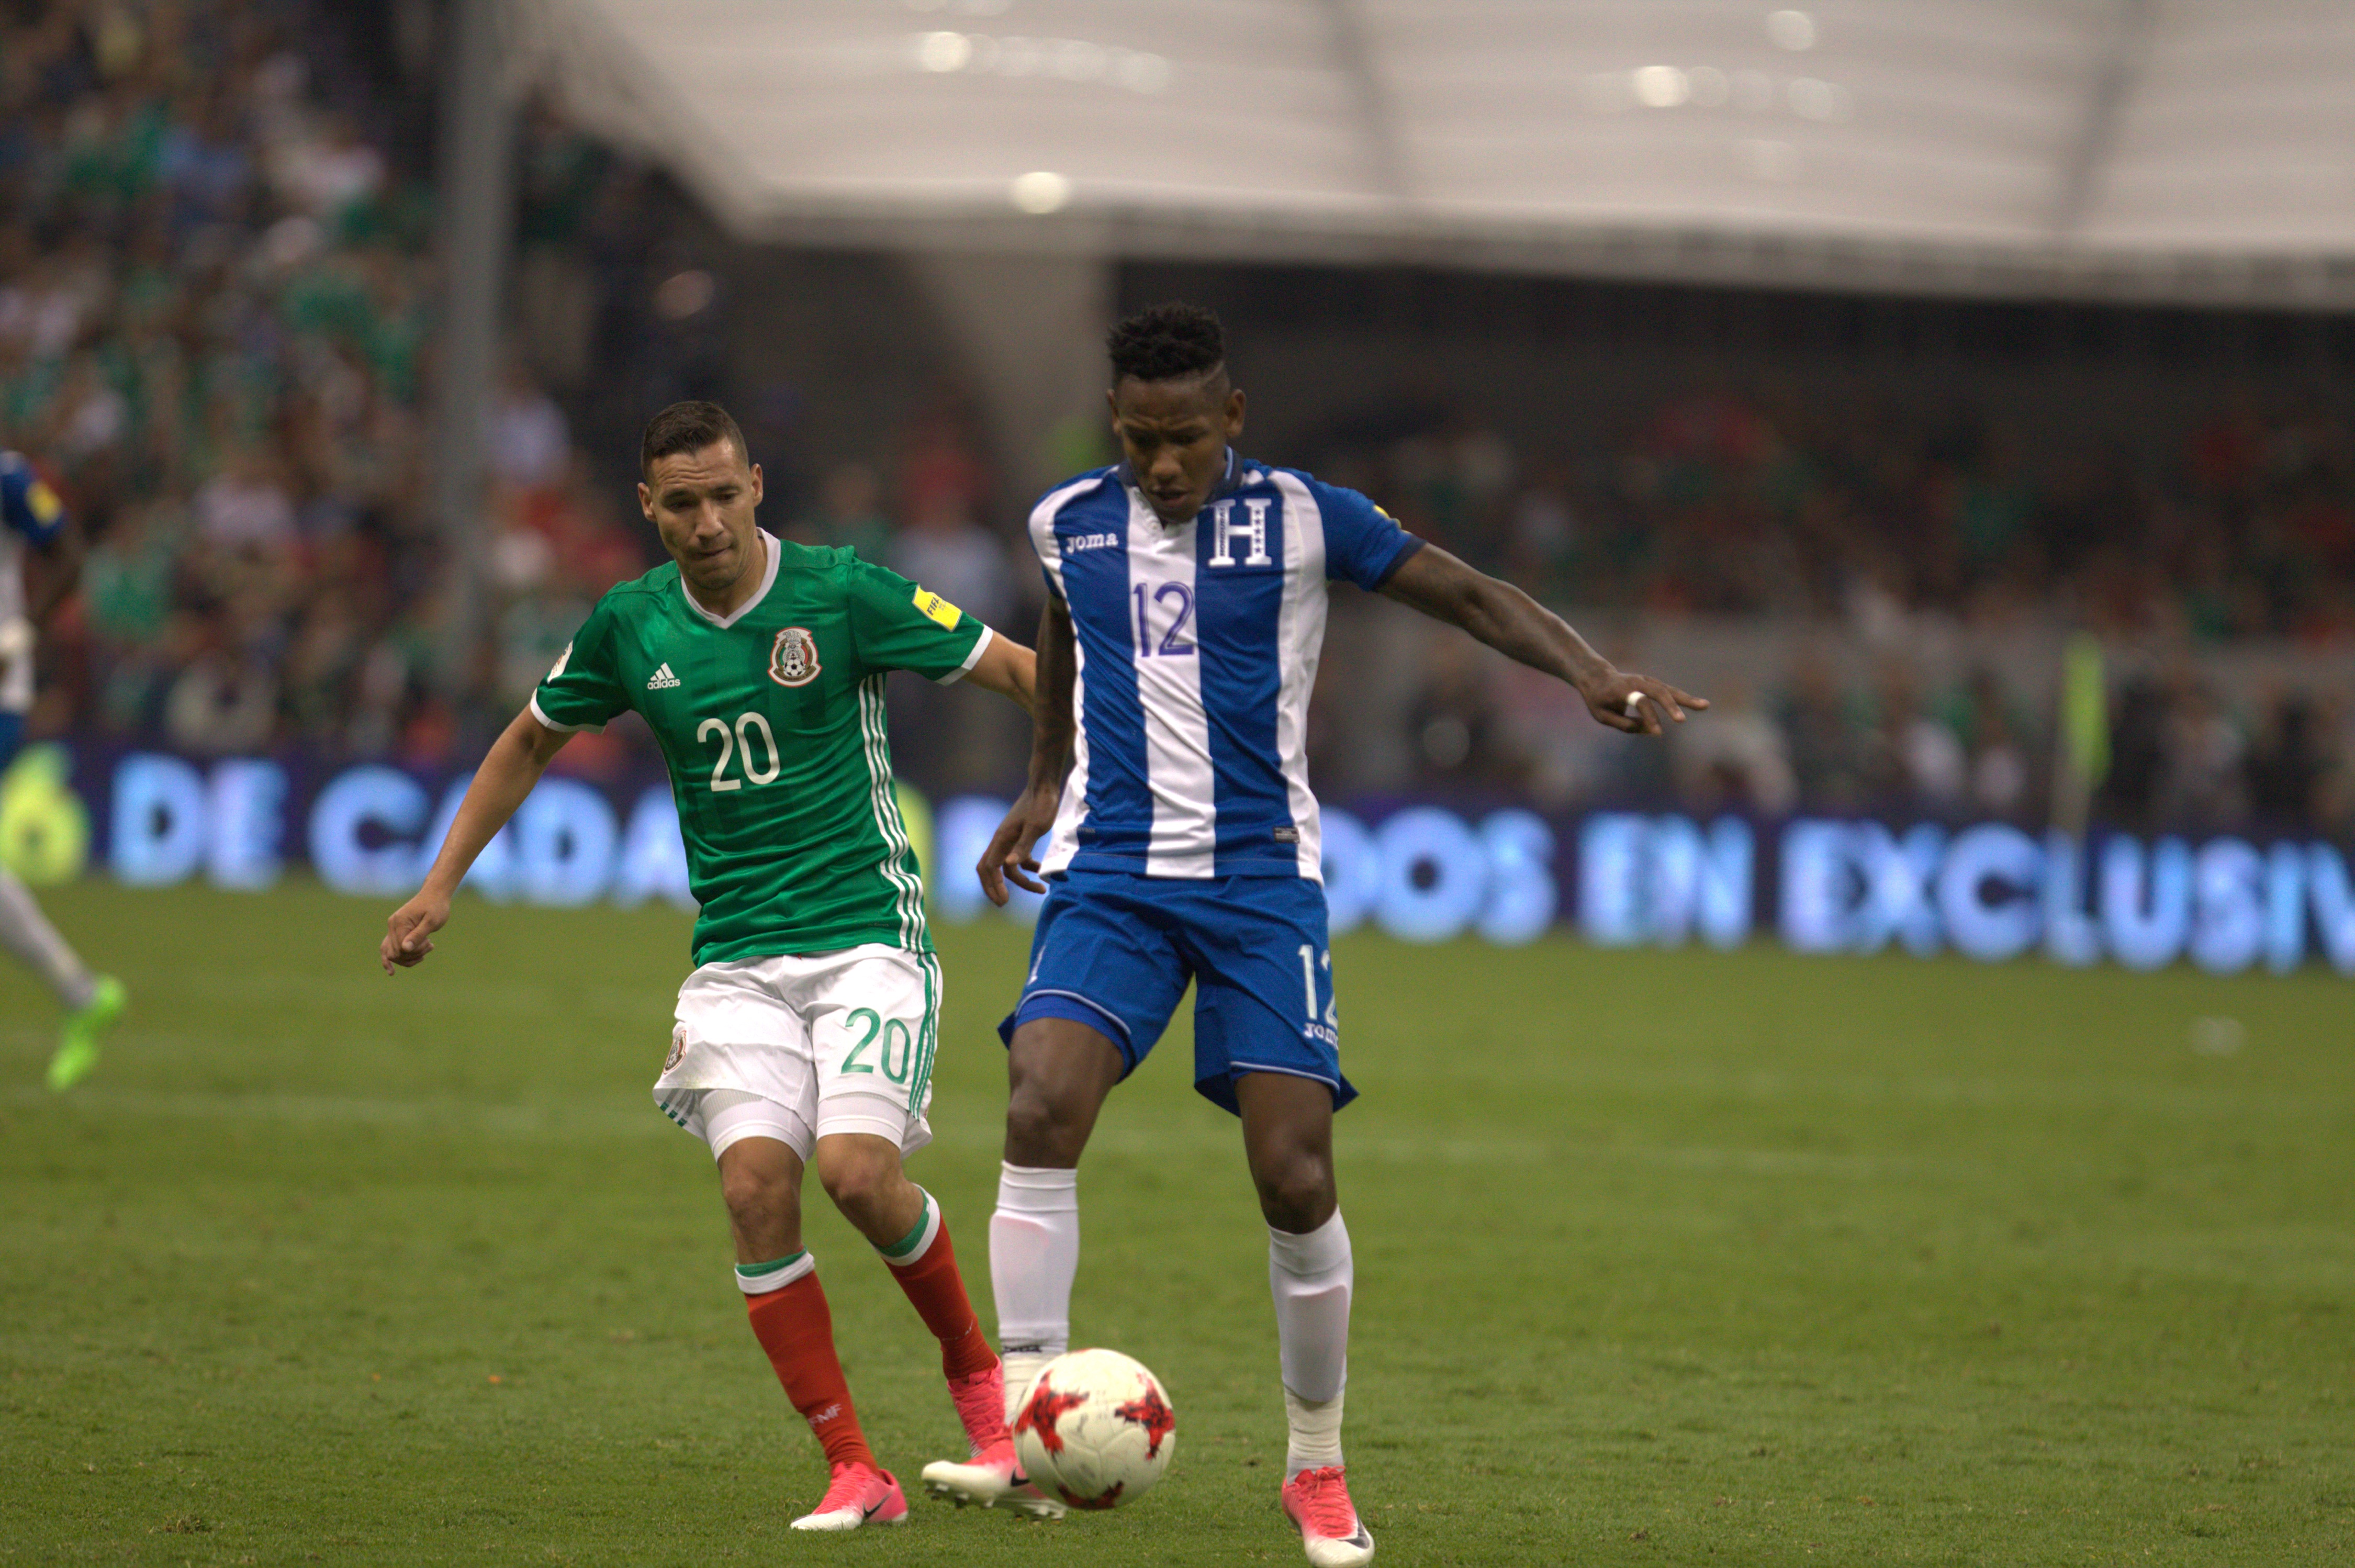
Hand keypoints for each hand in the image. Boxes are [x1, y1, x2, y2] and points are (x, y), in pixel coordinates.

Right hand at [381, 890, 450, 973]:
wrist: (435, 895)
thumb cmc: (436, 907)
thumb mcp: (431, 922)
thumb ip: (418, 935)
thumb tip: (405, 949)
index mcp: (399, 923)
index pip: (400, 949)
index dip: (414, 952)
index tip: (429, 943)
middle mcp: (392, 925)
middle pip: (395, 953)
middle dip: (412, 955)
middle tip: (430, 945)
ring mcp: (392, 928)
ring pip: (392, 953)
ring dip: (409, 957)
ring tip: (428, 946)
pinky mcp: (396, 930)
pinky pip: (389, 948)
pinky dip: (394, 958)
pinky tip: (391, 971)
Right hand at [977, 788, 1058, 906]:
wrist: (1044, 786)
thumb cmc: (1041, 805)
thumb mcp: (1036, 827)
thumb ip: (1023, 846)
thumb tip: (1009, 865)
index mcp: (1002, 839)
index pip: (990, 867)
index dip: (994, 885)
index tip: (1005, 900)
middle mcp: (1001, 840)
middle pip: (988, 869)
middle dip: (994, 887)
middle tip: (1004, 903)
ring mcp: (1010, 840)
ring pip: (1007, 867)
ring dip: (1020, 881)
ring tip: (1041, 890)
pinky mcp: (1020, 838)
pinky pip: (1018, 859)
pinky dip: (1028, 868)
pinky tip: (1042, 871)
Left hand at [1584, 672, 1708, 735]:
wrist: (1598, 677)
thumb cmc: (1599, 700)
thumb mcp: (1604, 716)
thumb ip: (1625, 725)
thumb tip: (1651, 730)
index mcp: (1620, 690)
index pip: (1639, 701)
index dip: (1649, 717)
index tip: (1658, 733)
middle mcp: (1636, 682)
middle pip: (1657, 691)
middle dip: (1670, 706)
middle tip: (1681, 721)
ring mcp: (1646, 681)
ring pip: (1668, 690)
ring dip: (1686, 699)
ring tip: (1705, 705)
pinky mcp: (1653, 684)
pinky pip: (1670, 692)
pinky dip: (1685, 698)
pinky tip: (1701, 705)